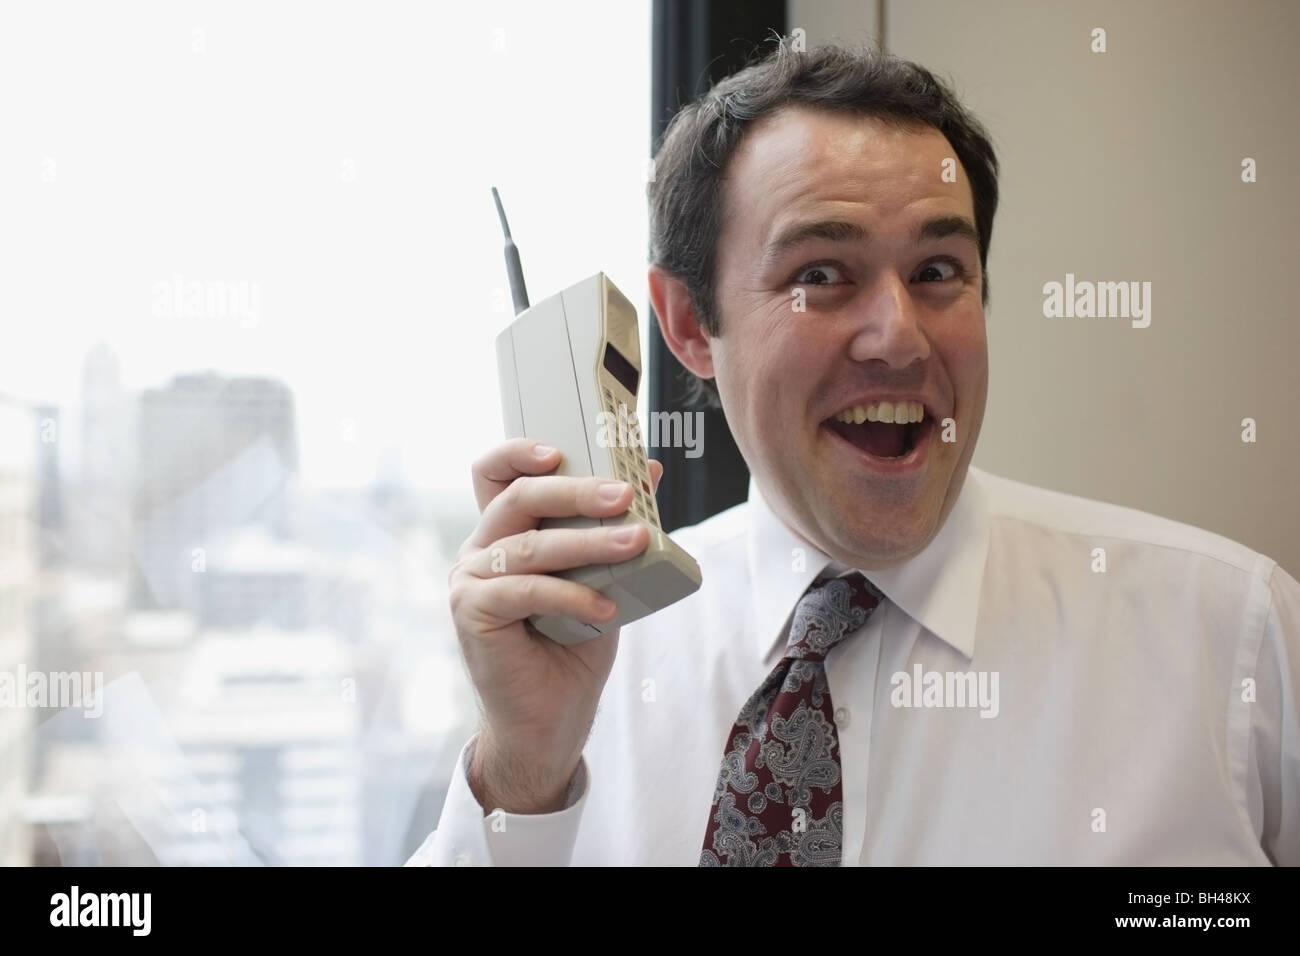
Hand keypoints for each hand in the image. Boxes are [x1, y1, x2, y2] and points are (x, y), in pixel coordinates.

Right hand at [449, 438, 663, 813]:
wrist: (551, 718)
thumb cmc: (574, 644)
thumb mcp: (604, 575)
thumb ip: (615, 524)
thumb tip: (650, 469)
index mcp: (505, 532)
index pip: (495, 473)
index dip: (518, 451)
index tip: (561, 448)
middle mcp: (480, 548)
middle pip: (518, 496)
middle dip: (576, 490)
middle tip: (626, 495)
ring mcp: (469, 579)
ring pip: (530, 544)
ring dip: (588, 542)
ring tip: (637, 544)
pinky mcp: (470, 612)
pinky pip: (525, 590)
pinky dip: (571, 595)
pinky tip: (605, 609)